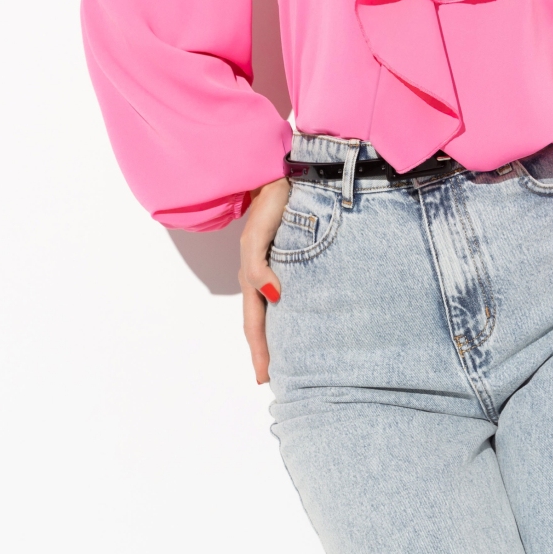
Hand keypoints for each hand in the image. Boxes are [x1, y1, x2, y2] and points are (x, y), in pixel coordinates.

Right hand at [238, 176, 289, 383]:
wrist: (280, 175)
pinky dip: (289, 311)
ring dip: (277, 333)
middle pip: (262, 322)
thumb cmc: (269, 205)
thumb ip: (259, 268)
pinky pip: (287, 292)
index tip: (264, 378)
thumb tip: (274, 298)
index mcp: (252, 276)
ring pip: (273, 309)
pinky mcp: (289, 257)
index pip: (254, 323)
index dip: (260, 351)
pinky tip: (300, 318)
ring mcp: (274, 267)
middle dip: (266, 350)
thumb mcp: (256, 238)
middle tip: (276, 377)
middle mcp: (262, 276)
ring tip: (287, 356)